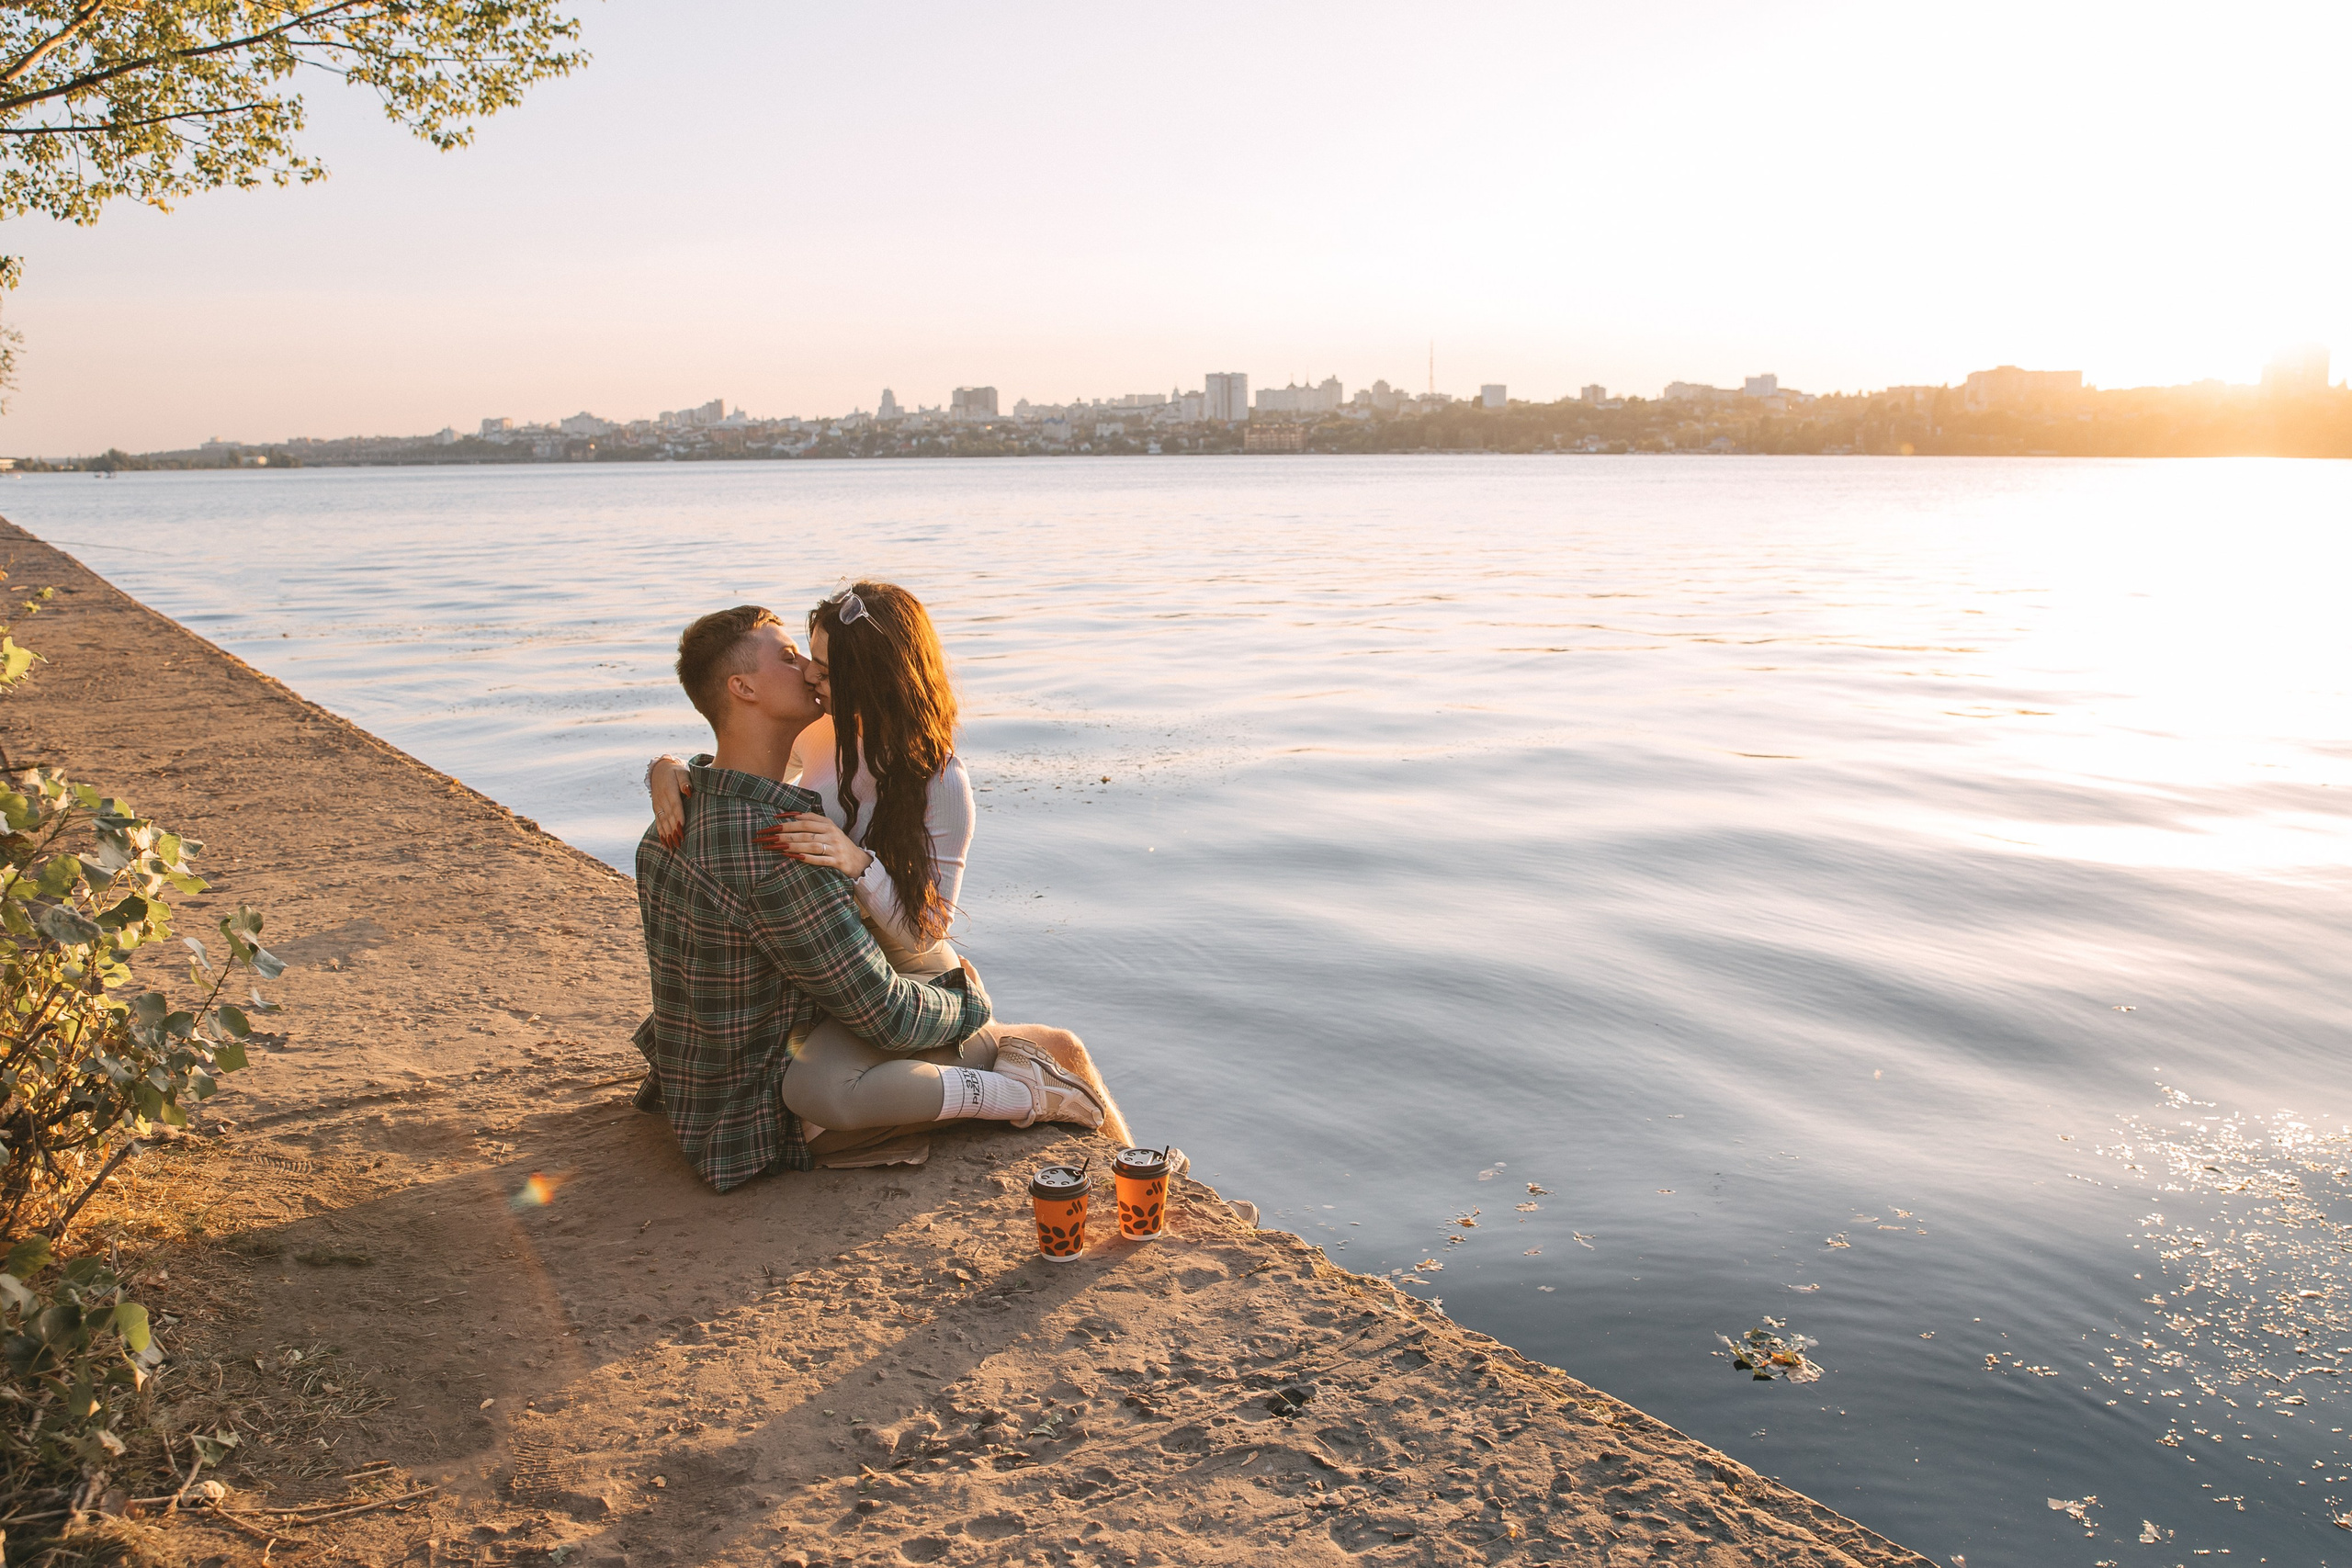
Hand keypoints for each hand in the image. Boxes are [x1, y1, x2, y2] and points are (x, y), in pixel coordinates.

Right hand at [648, 755, 691, 848]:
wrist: (659, 770)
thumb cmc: (676, 772)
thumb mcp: (682, 772)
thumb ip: (685, 781)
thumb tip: (688, 791)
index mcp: (669, 790)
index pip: (675, 805)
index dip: (678, 816)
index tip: (682, 827)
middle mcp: (662, 799)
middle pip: (669, 816)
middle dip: (674, 829)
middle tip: (680, 842)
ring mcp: (658, 805)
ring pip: (663, 821)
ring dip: (668, 834)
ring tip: (673, 846)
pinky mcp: (656, 809)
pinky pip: (658, 822)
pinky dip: (661, 832)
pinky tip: (665, 842)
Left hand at [755, 812, 872, 877]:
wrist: (858, 861)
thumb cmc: (837, 844)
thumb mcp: (828, 830)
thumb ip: (812, 823)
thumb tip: (789, 817)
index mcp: (828, 823)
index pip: (805, 819)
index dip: (788, 820)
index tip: (772, 823)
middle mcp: (832, 833)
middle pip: (805, 831)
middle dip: (784, 833)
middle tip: (767, 836)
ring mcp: (835, 847)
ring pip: (810, 844)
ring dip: (791, 845)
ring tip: (775, 846)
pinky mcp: (837, 861)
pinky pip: (818, 859)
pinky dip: (804, 857)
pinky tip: (791, 856)